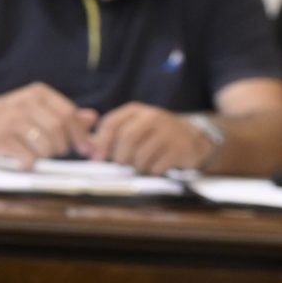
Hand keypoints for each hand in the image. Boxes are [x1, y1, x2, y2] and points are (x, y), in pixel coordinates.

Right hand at [0, 83, 96, 167]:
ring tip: (38, 152)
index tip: (86, 149)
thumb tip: (93, 119)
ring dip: (46, 155)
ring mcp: (12, 121)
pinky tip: (24, 159)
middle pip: (59, 129)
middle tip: (56, 151)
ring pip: (46, 145)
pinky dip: (31, 163)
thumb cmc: (12, 117)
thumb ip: (65, 114)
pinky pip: (28, 157)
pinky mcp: (1, 139)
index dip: (80, 134)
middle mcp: (25, 103)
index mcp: (38, 93)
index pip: (68, 114)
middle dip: (62, 146)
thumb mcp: (38, 109)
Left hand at [84, 103, 215, 174]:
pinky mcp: (180, 148)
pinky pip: (156, 166)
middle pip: (127, 139)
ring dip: (137, 167)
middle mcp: (152, 117)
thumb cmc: (154, 136)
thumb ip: (110, 137)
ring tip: (140, 165)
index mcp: (136, 111)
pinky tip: (155, 167)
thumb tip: (89, 152)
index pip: (112, 123)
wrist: (192, 139)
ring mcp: (168, 132)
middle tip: (123, 164)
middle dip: (120, 156)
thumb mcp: (134, 128)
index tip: (97, 158)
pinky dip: (151, 172)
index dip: (101, 142)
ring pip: (141, 155)